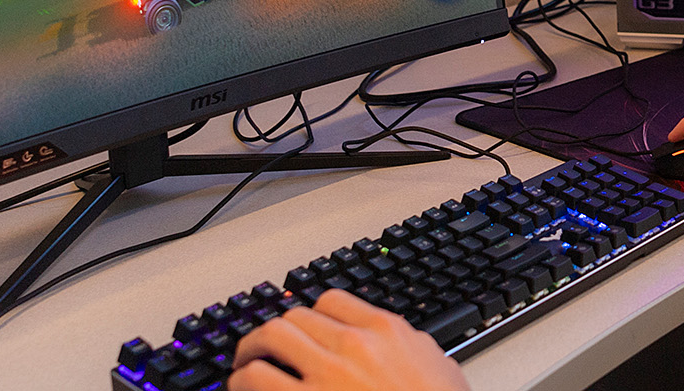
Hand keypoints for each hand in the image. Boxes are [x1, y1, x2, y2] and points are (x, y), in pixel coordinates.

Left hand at [229, 289, 468, 390]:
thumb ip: (412, 348)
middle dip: (276, 331)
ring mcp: (327, 374)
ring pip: (270, 338)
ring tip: (245, 363)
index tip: (305, 328)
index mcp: (386, 331)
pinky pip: (256, 379)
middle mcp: (353, 345)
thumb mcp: (441, 368)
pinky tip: (243, 388)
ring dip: (251, 350)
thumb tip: (404, 344)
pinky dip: (243, 381)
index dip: (313, 315)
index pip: (333, 302)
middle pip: (296, 316)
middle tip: (266, 345)